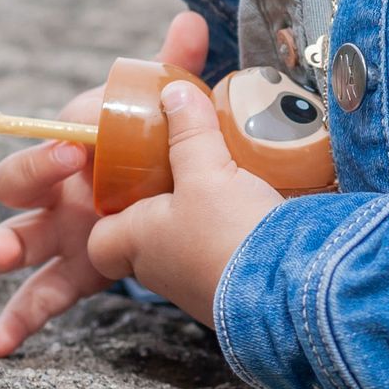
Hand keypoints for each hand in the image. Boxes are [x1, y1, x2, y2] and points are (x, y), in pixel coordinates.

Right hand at [0, 9, 208, 356]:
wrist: (181, 196)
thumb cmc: (159, 149)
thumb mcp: (170, 111)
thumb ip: (173, 68)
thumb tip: (189, 20)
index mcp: (74, 152)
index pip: (47, 144)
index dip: (53, 149)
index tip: (74, 150)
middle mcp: (60, 190)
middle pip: (16, 187)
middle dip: (23, 185)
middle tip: (47, 191)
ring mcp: (65, 234)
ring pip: (18, 241)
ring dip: (2, 246)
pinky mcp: (78, 273)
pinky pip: (40, 298)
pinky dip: (15, 322)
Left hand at [86, 77, 285, 324]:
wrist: (288, 291)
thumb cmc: (229, 234)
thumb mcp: (206, 170)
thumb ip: (189, 131)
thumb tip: (175, 94)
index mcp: (136, 242)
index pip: (100, 239)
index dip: (109, 215)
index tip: (127, 189)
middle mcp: (159, 272)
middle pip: (144, 240)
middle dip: (162, 213)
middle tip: (185, 182)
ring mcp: (194, 288)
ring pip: (184, 251)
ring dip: (200, 226)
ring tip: (226, 195)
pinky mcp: (231, 294)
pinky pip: (221, 262)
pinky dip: (231, 240)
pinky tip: (253, 218)